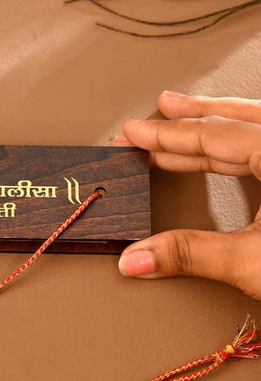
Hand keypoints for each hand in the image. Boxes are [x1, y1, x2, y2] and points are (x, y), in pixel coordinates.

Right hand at [114, 90, 260, 298]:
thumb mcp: (252, 264)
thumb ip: (189, 254)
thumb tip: (136, 257)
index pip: (213, 135)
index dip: (166, 135)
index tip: (133, 133)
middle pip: (237, 121)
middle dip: (189, 119)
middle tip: (152, 117)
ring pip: (256, 127)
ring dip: (215, 125)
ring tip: (182, 117)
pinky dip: (242, 141)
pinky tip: (229, 148)